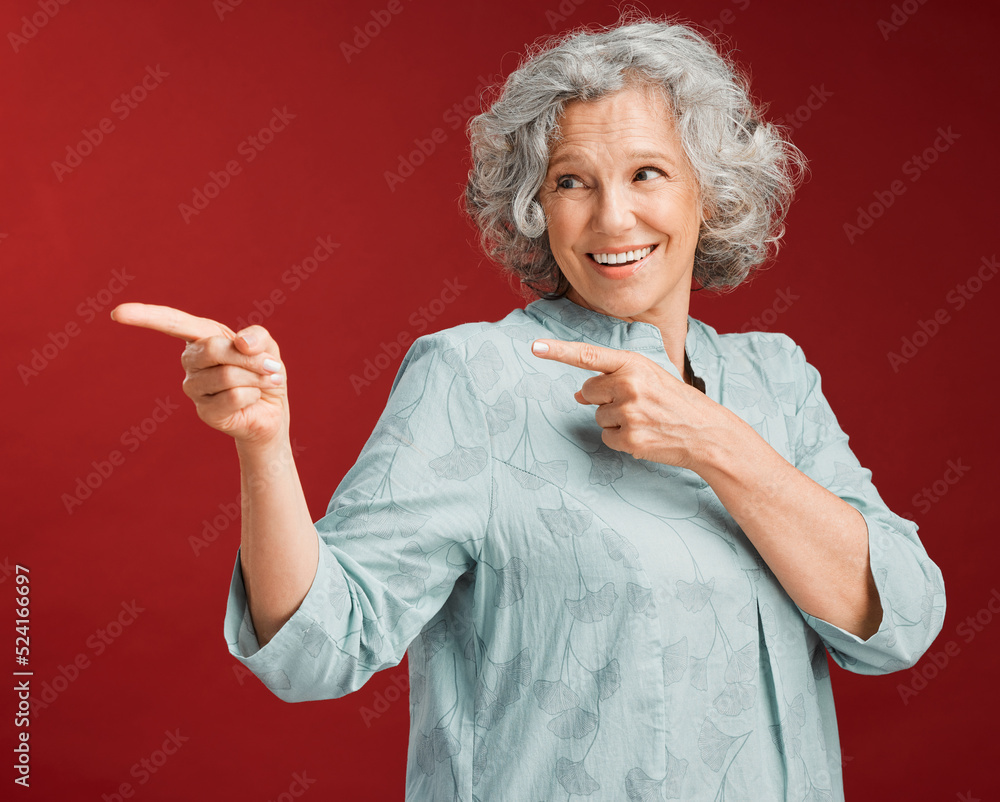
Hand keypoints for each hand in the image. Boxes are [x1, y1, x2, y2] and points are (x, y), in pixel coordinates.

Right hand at [111, 302, 288, 445]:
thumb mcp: (267, 346)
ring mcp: (194, 387)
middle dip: (248, 357)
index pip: (172, 322)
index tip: (117, 313)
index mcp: (201, 337)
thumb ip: (257, 336)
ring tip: (263, 382)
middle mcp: (190, 361)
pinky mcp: (205, 412)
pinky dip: (253, 394)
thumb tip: (240, 343)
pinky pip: (233, 397)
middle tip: (269, 365)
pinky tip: (253, 398)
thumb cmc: (264, 371)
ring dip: (256, 377)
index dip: (146, 316)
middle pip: (213, 349)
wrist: (271, 410)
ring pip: (227, 375)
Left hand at [531, 338, 724, 470]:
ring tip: (644, 419)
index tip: (535, 347)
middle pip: (587, 392)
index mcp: (633, 363)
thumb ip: (613, 378)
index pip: (588, 355)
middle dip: (602, 399)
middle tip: (634, 404)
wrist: (705, 432)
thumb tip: (579, 395)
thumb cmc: (676, 401)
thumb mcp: (650, 377)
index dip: (558, 351)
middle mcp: (628, 384)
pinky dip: (620, 439)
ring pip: (597, 417)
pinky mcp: (629, 438)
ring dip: (615, 421)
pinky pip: (606, 438)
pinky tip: (643, 434)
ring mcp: (628, 412)